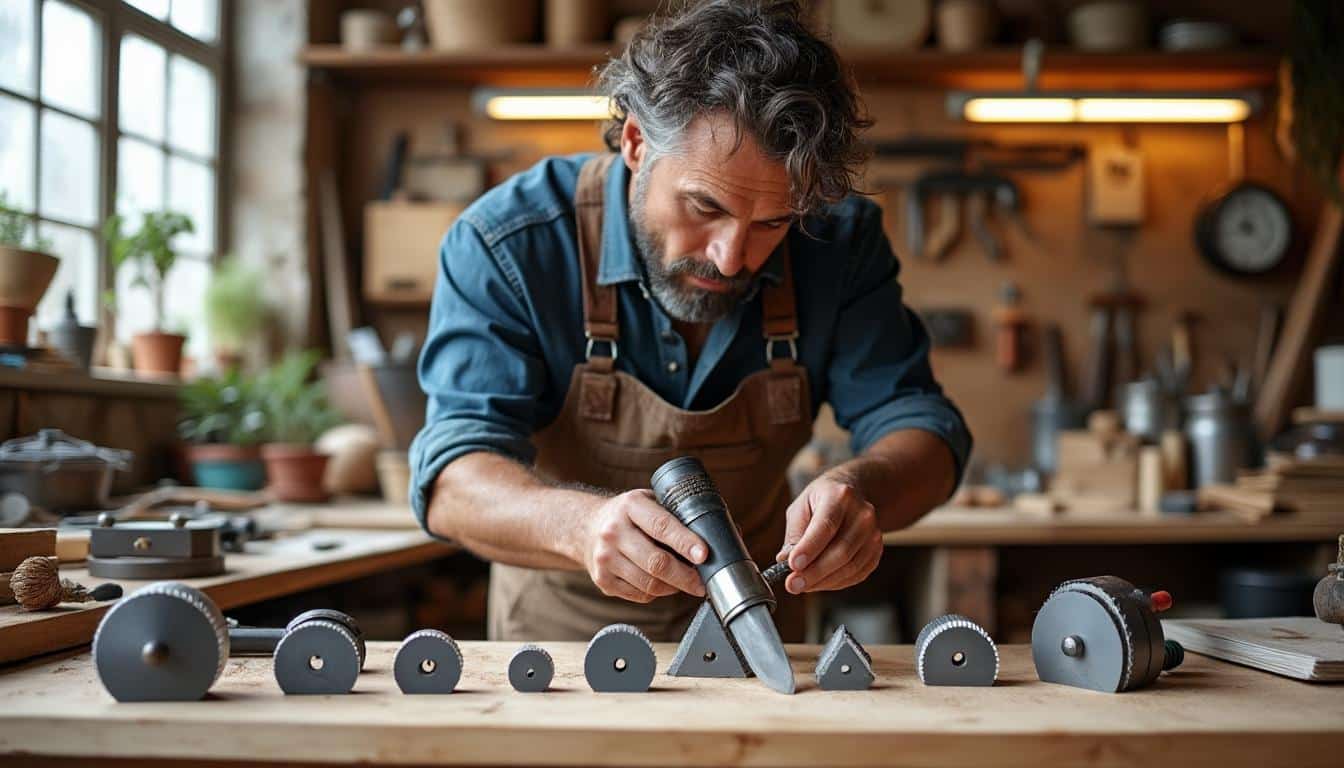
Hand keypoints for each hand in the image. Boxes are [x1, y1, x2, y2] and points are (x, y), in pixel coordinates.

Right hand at [579, 490, 707, 603]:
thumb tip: (719, 532)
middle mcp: (613, 531)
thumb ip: (675, 514)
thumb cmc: (628, 515)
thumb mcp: (648, 502)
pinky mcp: (602, 580)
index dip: (685, 542)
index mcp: (630, 506)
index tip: (704, 555)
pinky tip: (663, 584)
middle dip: (686, 576)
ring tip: (686, 582)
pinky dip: (657, 593)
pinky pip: (640, 595)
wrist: (586, 527)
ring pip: (649, 584)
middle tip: (703, 582)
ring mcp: (605, 558)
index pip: (661, 526)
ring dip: (674, 587)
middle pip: (656, 562)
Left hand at [775, 473, 882, 594]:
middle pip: (841, 551)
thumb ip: (794, 535)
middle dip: (814, 572)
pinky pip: (857, 574)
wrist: (850, 493)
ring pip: (850, 566)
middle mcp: (862, 514)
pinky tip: (819, 582)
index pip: (826, 526)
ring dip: (823, 581)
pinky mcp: (876, 550)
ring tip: (802, 585)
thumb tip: (785, 561)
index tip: (793, 566)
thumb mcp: (800, 508)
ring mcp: (873, 533)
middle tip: (793, 584)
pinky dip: (836, 583)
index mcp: (840, 496)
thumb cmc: (820, 501)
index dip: (809, 549)